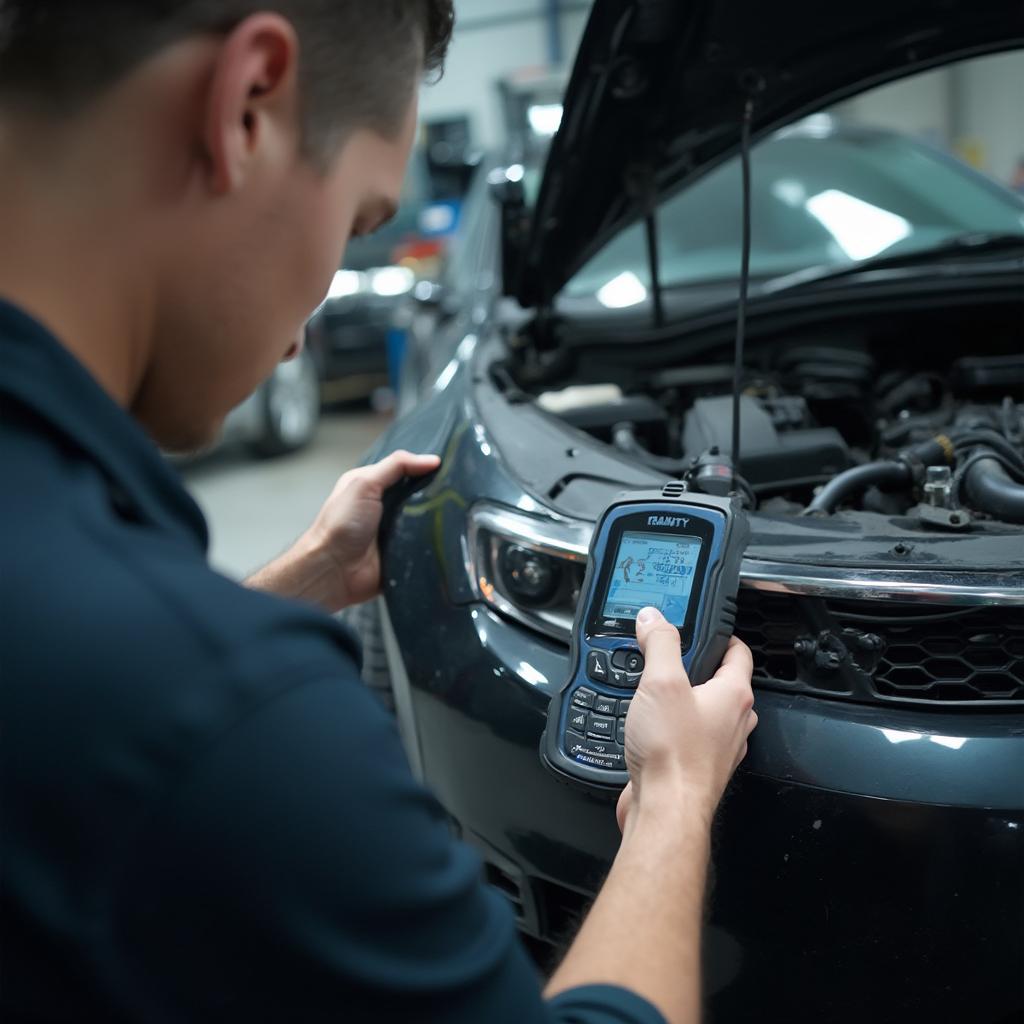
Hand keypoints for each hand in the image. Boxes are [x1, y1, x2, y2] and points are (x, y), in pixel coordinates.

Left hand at [245, 450, 438, 611]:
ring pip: (426, 520)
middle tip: (454, 493)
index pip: (405, 470)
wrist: (334, 571)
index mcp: (372, 486)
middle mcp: (384, 507)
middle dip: (435, 494)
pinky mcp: (403, 552)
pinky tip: (445, 536)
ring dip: (437, 519)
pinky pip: (426, 543)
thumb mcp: (364, 484)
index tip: (448, 467)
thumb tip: (431, 460)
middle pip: (419, 495)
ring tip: (454, 515)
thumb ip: (395, 466)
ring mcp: (395, 530)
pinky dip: (434, 541)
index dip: (425, 468)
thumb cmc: (340, 526)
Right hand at [616, 610, 755, 832]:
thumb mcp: (661, 683)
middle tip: (672, 658)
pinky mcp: (697, 767)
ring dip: (685, 700)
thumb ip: (660, 644)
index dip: (722, 635)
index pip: (739, 652)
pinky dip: (674, 727)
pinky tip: (651, 727)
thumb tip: (655, 619)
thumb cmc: (674, 754)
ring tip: (656, 691)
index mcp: (734, 696)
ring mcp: (718, 748)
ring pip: (707, 712)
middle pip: (723, 683)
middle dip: (698, 668)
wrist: (665, 810)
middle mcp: (733, 722)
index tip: (706, 627)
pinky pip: (690, 737)